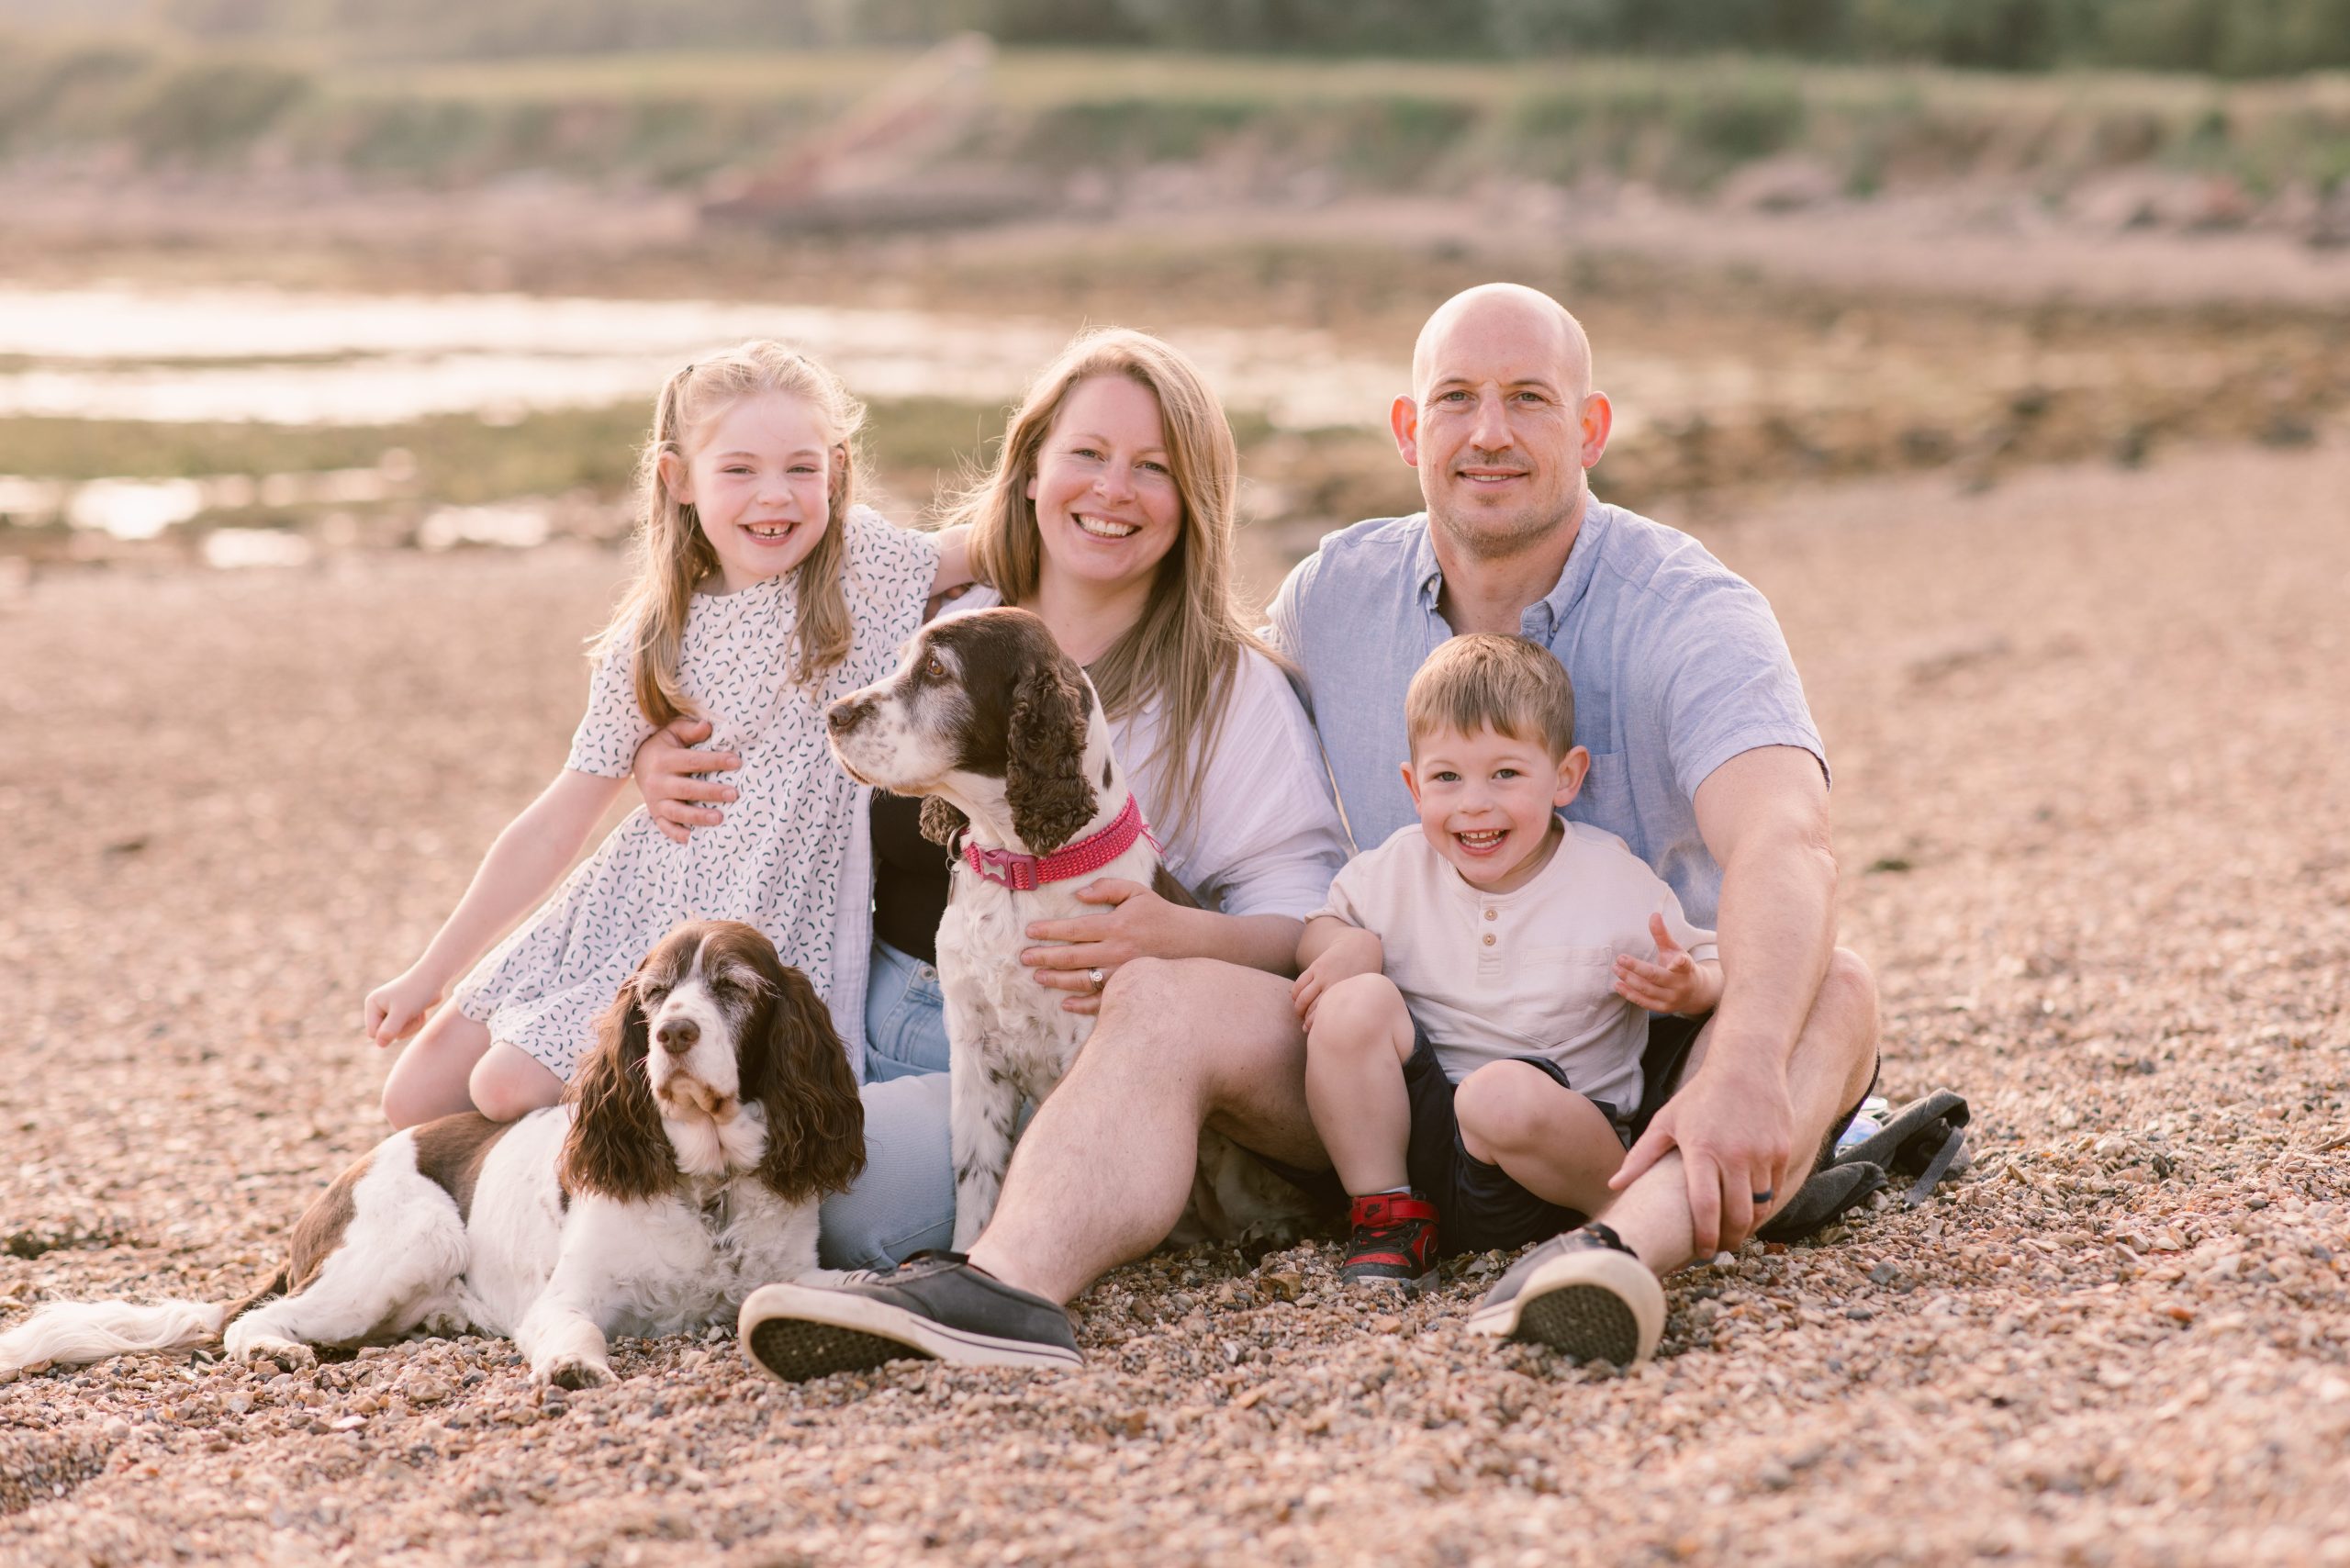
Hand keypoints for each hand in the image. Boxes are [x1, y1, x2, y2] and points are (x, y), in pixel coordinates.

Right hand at [365, 967, 444, 1048]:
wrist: (435, 979)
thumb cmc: (417, 993)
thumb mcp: (402, 1013)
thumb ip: (389, 1030)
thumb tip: (380, 1044)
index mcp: (372, 1004)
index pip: (373, 1033)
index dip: (388, 1032)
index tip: (401, 1018)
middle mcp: (379, 1007)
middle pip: (386, 1035)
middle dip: (402, 1028)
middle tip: (411, 1013)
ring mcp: (390, 1011)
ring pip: (398, 1034)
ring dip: (411, 1026)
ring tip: (417, 1011)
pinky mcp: (403, 1013)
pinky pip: (407, 1030)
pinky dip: (416, 1023)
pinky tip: (421, 1011)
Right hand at [632, 717, 739, 844]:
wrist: (637, 763)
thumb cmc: (663, 746)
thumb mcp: (672, 732)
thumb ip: (689, 730)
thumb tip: (707, 726)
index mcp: (664, 759)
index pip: (693, 761)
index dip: (715, 761)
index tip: (736, 762)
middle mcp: (658, 782)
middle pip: (687, 788)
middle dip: (711, 792)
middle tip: (734, 794)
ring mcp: (655, 800)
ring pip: (677, 812)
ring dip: (698, 817)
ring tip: (719, 818)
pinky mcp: (655, 814)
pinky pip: (665, 827)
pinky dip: (678, 834)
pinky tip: (693, 839)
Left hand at [1020, 878, 1192, 1015]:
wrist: (1192, 942)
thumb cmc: (1159, 915)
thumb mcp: (1136, 891)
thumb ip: (1107, 887)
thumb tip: (1078, 894)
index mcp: (1116, 926)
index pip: (1074, 929)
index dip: (1049, 931)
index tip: (1030, 932)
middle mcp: (1117, 952)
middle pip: (1072, 957)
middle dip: (1044, 957)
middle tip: (1024, 957)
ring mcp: (1123, 974)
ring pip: (1082, 981)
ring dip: (1057, 980)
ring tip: (1038, 976)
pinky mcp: (1130, 989)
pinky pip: (1102, 1002)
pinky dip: (1082, 1005)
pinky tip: (1066, 1002)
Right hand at [1289, 929, 1381, 1032]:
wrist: (1358, 947)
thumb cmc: (1363, 975)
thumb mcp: (1362, 991)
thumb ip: (1353, 1006)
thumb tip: (1343, 1029)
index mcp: (1345, 993)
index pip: (1325, 1015)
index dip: (1315, 1026)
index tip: (1313, 1032)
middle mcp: (1333, 984)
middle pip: (1311, 1009)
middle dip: (1305, 1021)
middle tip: (1305, 1027)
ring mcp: (1322, 975)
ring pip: (1302, 998)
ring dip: (1298, 1009)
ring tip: (1299, 1014)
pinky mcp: (1315, 966)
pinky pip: (1299, 984)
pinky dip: (1294, 995)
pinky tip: (1296, 1000)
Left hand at [1610, 1053, 1796, 1254]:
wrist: (1747, 1065)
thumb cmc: (1700, 1096)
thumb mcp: (1666, 1121)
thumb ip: (1641, 1156)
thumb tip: (1613, 1184)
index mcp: (1702, 1150)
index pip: (1705, 1206)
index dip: (1704, 1237)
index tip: (1701, 1253)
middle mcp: (1735, 1154)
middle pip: (1738, 1215)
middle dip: (1729, 1240)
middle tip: (1719, 1248)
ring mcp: (1762, 1153)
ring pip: (1759, 1206)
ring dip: (1748, 1226)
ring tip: (1734, 1233)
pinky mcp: (1782, 1149)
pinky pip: (1774, 1189)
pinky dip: (1763, 1205)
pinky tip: (1750, 1209)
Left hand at [1614, 913, 1721, 1014]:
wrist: (1695, 993)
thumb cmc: (1681, 967)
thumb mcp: (1675, 950)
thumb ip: (1663, 935)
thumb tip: (1653, 914)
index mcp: (1686, 969)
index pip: (1684, 964)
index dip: (1681, 962)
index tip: (1676, 960)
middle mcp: (1680, 985)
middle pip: (1656, 976)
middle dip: (1637, 968)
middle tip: (1620, 959)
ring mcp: (1672, 999)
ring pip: (1648, 990)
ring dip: (1629, 980)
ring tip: (1616, 969)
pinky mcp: (1663, 1008)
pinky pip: (1644, 1002)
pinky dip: (1630, 994)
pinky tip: (1618, 984)